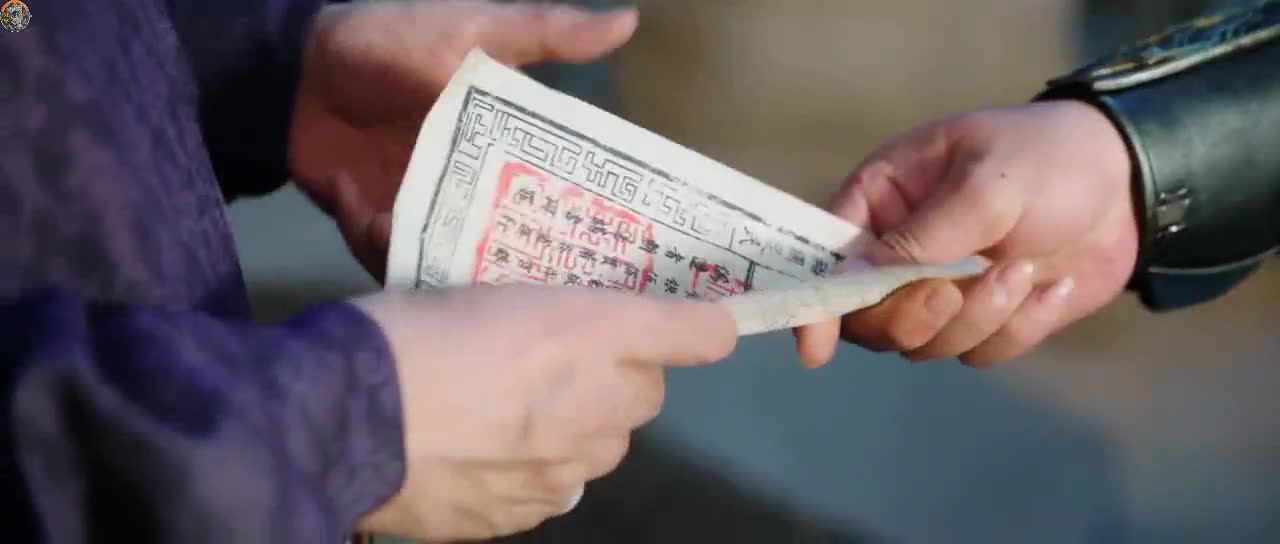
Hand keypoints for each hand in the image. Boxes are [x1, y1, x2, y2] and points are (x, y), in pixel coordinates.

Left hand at [289, 0, 638, 279]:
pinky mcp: (376, 228)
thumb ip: (545, 32)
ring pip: (448, 262)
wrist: (294, 70)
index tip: (602, 246)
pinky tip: (360, 207)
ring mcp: (423, 212)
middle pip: (504, 241)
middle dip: (511, 263)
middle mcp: (470, 189)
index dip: (575, 218)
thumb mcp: (474, 29)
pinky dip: (375, 243)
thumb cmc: (391, 41)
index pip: (551, 190)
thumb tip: (629, 20)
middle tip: (519, 280)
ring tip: (417, 234)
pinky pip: (388, 260)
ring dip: (433, 258)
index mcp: (505, 146)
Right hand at [351, 286, 736, 541]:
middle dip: (614, 379)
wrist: (341, 416)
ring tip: (508, 415)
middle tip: (555, 363)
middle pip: (646, 394)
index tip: (698, 327)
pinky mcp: (527, 512)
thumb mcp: (476, 285)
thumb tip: (556, 331)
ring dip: (577, 429)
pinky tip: (480, 458)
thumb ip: (542, 310)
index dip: (698, 328)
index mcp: (589, 329)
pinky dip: (533, 473)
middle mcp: (597, 401)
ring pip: (602, 448)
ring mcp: (565, 467)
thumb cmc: (407, 329)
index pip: (695, 333)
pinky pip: (554, 488)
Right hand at [793, 100, 1138, 367]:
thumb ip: (922, 234)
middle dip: (911, 316)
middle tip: (954, 294)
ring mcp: (943, 289)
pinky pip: (979, 352)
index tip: (815, 348)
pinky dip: (1017, 328)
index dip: (815, 304)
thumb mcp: (986, 181)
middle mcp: (900, 251)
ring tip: (1023, 273)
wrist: (1130, 181)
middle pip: (870, 318)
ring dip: (977, 318)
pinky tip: (1050, 288)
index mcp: (883, 201)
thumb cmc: (1047, 156)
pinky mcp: (987, 318)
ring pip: (925, 343)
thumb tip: (855, 278)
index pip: (828, 259)